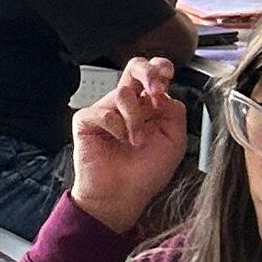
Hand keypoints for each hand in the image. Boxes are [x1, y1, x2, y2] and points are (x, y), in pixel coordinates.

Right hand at [70, 56, 188, 233]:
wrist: (122, 195)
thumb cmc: (146, 173)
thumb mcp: (175, 141)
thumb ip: (175, 112)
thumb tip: (162, 93)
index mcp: (150, 106)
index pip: (154, 74)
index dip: (160, 68)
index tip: (167, 77)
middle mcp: (128, 105)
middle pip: (134, 67)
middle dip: (147, 72)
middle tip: (155, 90)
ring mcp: (106, 111)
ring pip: (123, 93)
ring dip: (136, 119)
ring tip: (137, 141)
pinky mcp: (87, 121)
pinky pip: (103, 113)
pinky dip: (116, 127)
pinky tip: (119, 141)